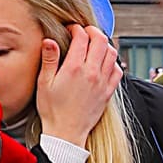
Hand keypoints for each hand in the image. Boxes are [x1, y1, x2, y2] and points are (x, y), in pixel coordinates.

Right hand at [36, 22, 121, 148]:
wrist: (66, 133)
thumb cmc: (52, 110)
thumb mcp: (44, 83)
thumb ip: (49, 59)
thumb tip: (50, 40)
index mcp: (75, 68)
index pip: (82, 37)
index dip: (76, 28)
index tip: (71, 29)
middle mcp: (92, 73)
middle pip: (101, 40)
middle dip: (93, 31)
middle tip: (85, 32)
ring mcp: (103, 82)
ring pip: (112, 53)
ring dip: (105, 44)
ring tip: (96, 44)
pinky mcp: (108, 92)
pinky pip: (118, 71)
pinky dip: (113, 62)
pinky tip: (105, 63)